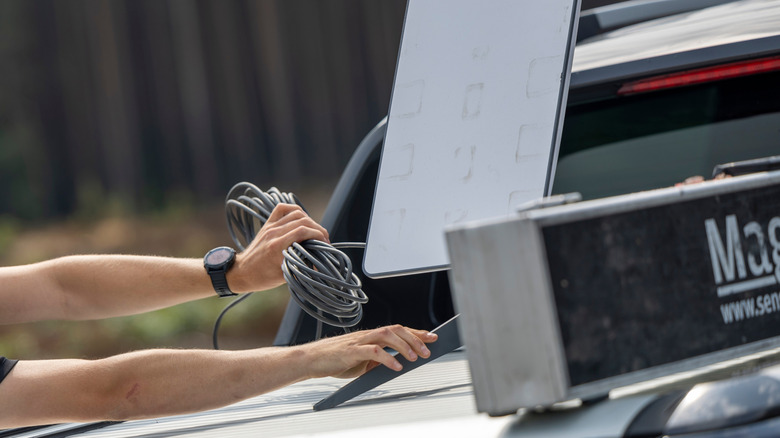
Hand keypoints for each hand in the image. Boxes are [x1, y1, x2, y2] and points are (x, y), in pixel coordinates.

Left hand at [228, 204, 328, 292]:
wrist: (241, 272)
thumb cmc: (262, 278)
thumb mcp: (284, 275)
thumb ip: (301, 266)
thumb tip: (319, 263)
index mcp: (277, 246)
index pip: (303, 231)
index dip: (319, 235)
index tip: (325, 244)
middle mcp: (274, 233)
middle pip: (303, 221)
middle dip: (318, 229)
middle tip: (324, 240)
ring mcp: (270, 226)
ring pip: (296, 213)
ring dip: (310, 220)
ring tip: (315, 231)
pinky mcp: (268, 224)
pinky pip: (283, 208)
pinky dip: (295, 210)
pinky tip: (302, 218)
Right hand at [301, 325, 438, 378]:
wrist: (311, 360)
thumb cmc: (334, 360)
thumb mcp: (362, 362)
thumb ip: (377, 361)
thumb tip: (395, 365)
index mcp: (371, 336)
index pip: (398, 330)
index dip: (416, 332)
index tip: (432, 336)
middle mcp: (367, 335)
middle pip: (396, 329)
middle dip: (415, 338)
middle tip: (428, 350)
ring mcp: (359, 341)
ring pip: (387, 335)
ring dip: (404, 346)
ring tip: (415, 358)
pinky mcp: (351, 351)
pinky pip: (373, 351)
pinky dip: (388, 358)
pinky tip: (396, 366)